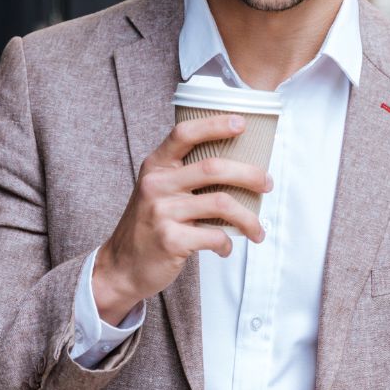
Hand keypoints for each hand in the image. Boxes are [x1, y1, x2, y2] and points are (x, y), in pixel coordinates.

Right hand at [92, 114, 270, 323]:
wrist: (122, 267)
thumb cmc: (149, 226)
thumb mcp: (157, 191)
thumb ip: (184, 176)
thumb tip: (237, 167)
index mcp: (156, 167)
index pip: (184, 134)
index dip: (214, 125)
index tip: (241, 122)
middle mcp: (157, 185)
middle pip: (212, 167)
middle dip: (249, 174)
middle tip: (267, 183)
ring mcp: (162, 212)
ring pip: (221, 203)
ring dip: (249, 218)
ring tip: (258, 230)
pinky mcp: (170, 240)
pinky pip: (214, 236)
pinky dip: (227, 244)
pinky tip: (226, 248)